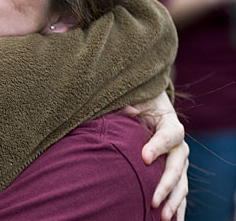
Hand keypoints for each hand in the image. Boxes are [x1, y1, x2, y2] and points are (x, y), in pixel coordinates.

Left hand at [124, 92, 188, 220]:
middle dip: (165, 185)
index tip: (144, 158)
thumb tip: (128, 110)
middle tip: (153, 200)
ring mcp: (180, 162)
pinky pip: (179, 193)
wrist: (152, 109)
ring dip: (173, 201)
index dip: (158, 146)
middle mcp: (180, 146)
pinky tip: (172, 220)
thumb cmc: (140, 106)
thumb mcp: (135, 101)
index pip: (169, 136)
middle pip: (177, 166)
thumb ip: (129, 107)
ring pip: (181, 183)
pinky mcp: (177, 175)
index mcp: (170, 126)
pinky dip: (177, 207)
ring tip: (163, 216)